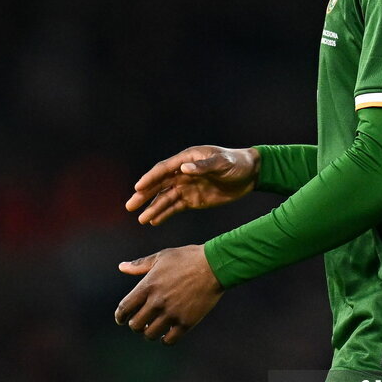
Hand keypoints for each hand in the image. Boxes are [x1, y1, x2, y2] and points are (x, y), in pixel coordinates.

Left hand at [114, 244, 222, 344]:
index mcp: (148, 285)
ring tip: (153, 329)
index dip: (120, 316)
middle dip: (135, 325)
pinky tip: (166, 335)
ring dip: (149, 333)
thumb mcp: (162, 257)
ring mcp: (172, 313)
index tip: (122, 319)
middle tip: (140, 323)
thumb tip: (121, 267)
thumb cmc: (188, 258)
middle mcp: (157, 301)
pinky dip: (165, 340)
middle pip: (135, 324)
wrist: (214, 265)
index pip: (125, 308)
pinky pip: (169, 340)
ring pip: (150, 334)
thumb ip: (140, 265)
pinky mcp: (186, 322)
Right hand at [125, 145, 259, 225]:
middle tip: (130, 206)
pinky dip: (165, 214)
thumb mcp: (223, 163)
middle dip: (144, 195)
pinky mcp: (193, 199)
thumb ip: (204, 166)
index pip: (164, 169)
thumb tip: (184, 168)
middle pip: (159, 184)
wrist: (251, 174)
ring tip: (141, 219)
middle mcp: (183, 172)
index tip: (137, 188)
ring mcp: (187, 186)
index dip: (150, 178)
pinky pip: (176, 207)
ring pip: (165, 198)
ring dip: (153, 208)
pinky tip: (154, 221)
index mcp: (187, 159)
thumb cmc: (237, 163)